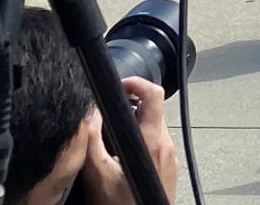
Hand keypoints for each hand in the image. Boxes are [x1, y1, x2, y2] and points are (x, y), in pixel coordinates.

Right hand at [76, 78, 179, 204]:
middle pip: (152, 110)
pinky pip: (155, 145)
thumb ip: (92, 140)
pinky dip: (138, 143)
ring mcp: (170, 159)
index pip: (154, 94)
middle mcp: (166, 146)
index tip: (114, 88)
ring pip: (152, 128)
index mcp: (152, 141)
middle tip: (104, 118)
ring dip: (131, 128)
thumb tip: (89, 111)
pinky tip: (119, 159)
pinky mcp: (169, 170)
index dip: (134, 83)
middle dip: (128, 108)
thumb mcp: (97, 175)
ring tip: (107, 141)